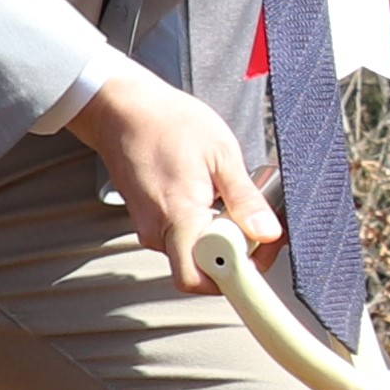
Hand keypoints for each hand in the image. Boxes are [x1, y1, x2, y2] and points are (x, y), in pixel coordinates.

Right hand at [66, 62, 277, 266]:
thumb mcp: (221, 153)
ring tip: (231, 204)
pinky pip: (183, 240)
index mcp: (179, 217)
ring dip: (221, 240)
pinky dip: (204, 229)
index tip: (261, 257)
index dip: (238, 276)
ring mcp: (150, 230)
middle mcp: (158, 232)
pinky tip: (212, 200)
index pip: (203, 279)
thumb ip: (245, 199)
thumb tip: (266, 232)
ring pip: (194, 256)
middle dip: (236, 257)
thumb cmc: (167, 122)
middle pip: (203, 272)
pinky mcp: (149, 223)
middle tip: (255, 227)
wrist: (122, 109)